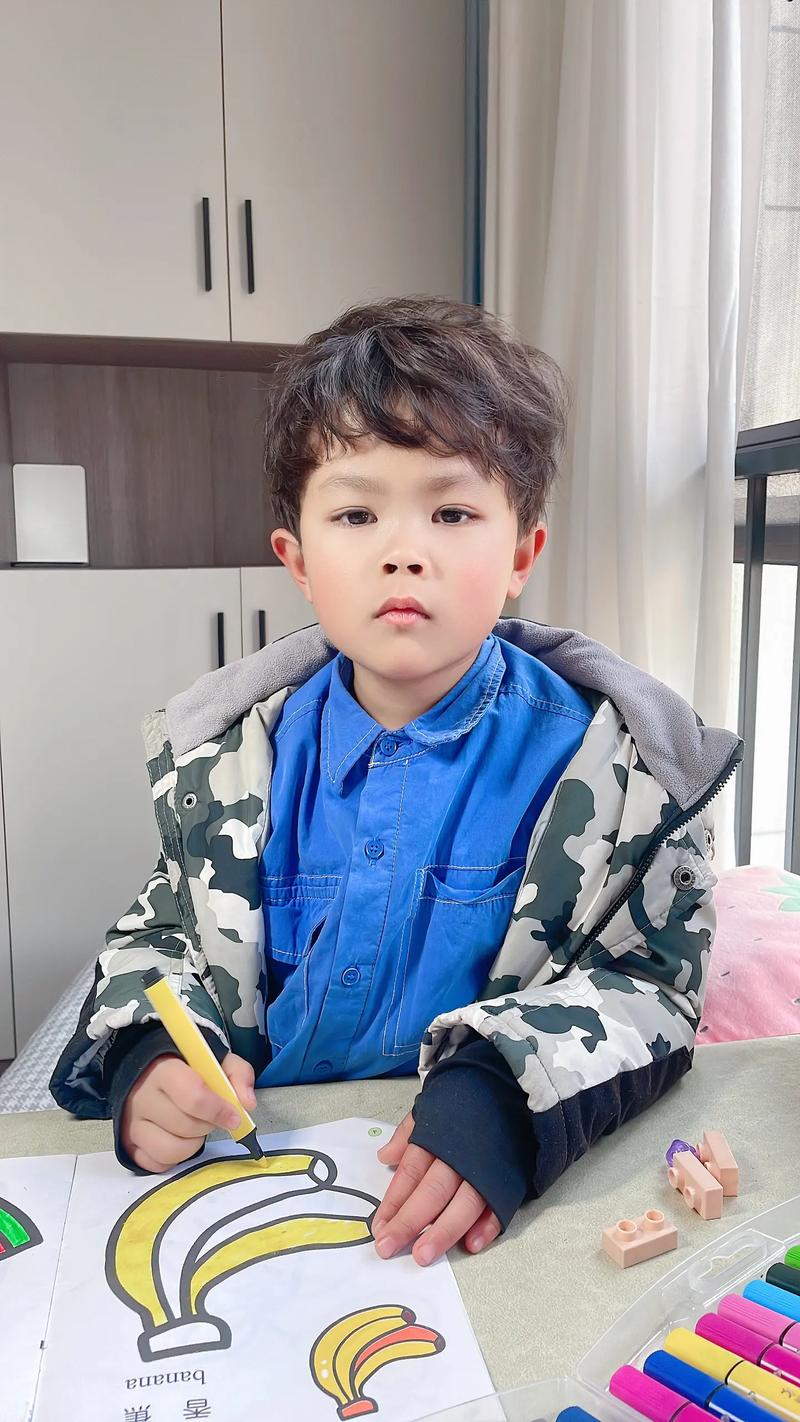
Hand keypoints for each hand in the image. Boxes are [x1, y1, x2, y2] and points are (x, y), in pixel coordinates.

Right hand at [121, 1051, 256, 1172]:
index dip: (218, 1110)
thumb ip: (238, 1074)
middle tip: (211, 1116)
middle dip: (208, 1125)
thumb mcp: (215, 1060)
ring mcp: (132, 1124)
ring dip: (193, 1144)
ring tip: (195, 1128)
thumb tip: (247, 1104)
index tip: (234, 1116)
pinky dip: (176, 1158)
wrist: (148, 1072)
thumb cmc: (186, 1069)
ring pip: (171, 1150)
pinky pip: (158, 1164)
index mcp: (164, 1070)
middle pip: (185, 1125)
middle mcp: (142, 1097)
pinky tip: (180, 1139)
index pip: (192, 1096)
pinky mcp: (129, 1145)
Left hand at [371, 1111, 500, 1265]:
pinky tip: (470, 1245)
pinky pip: (499, 1206)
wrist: (514, 1086)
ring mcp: (487, 1167)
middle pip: (432, 1191)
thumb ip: (408, 1133)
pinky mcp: (511, 1177)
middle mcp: (460, 1154)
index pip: (410, 1172)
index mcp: (438, 1136)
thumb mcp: (431, 1107)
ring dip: (443, 1231)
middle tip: (388, 1247)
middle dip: (409, 1222)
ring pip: (463, 1204)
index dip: (393, 1202)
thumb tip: (384, 1156)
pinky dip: (487, 1226)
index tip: (378, 1227)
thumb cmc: (465, 1101)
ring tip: (423, 1255)